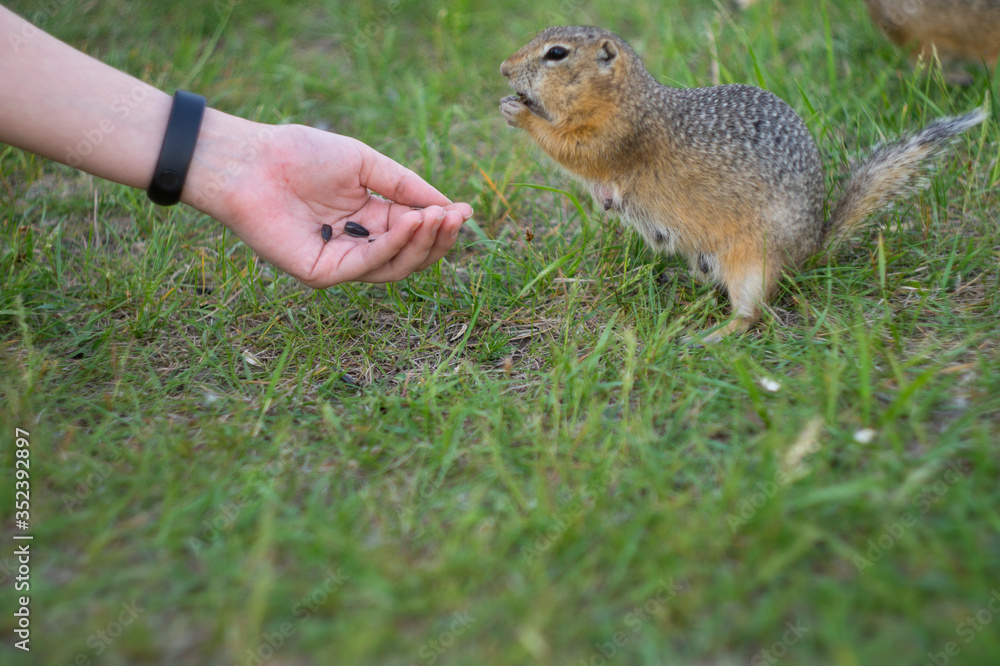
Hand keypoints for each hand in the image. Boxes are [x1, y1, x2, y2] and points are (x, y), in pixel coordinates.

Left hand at [186, 115, 472, 287]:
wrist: (252, 160)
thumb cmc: (302, 155)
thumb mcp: (366, 163)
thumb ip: (405, 186)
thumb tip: (450, 205)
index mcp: (369, 219)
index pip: (415, 232)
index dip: (441, 224)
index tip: (465, 210)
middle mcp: (357, 244)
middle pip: (411, 256)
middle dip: (437, 238)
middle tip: (455, 217)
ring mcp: (340, 262)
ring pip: (394, 267)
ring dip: (420, 243)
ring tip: (435, 217)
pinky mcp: (322, 274)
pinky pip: (366, 266)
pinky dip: (392, 246)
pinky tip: (409, 222)